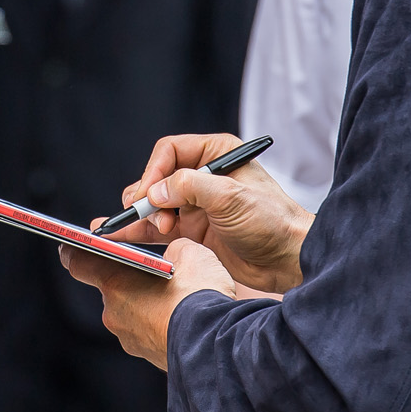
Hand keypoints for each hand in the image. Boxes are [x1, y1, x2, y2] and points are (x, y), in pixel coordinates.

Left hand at [59, 238, 235, 368]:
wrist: (215, 345)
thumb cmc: (198, 296)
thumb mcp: (190, 253)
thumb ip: (173, 250)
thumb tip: (175, 258)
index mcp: (115, 282)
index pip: (78, 263)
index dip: (75, 251)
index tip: (71, 246)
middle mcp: (114, 313)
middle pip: (112, 290)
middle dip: (130, 281)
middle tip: (154, 273)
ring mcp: (129, 338)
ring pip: (131, 314)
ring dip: (146, 305)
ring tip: (174, 298)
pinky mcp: (148, 356)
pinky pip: (147, 333)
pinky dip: (158, 324)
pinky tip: (181, 318)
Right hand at [109, 134, 311, 293]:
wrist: (289, 259)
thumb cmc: (271, 221)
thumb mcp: (231, 198)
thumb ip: (189, 187)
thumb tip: (154, 192)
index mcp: (215, 154)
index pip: (169, 151)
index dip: (153, 172)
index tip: (147, 196)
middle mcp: (202, 175)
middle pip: (157, 177)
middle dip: (146, 197)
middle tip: (148, 217)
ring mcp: (196, 204)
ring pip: (154, 203)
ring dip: (142, 216)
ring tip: (138, 231)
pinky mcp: (192, 229)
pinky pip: (158, 226)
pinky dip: (140, 230)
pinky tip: (121, 236)